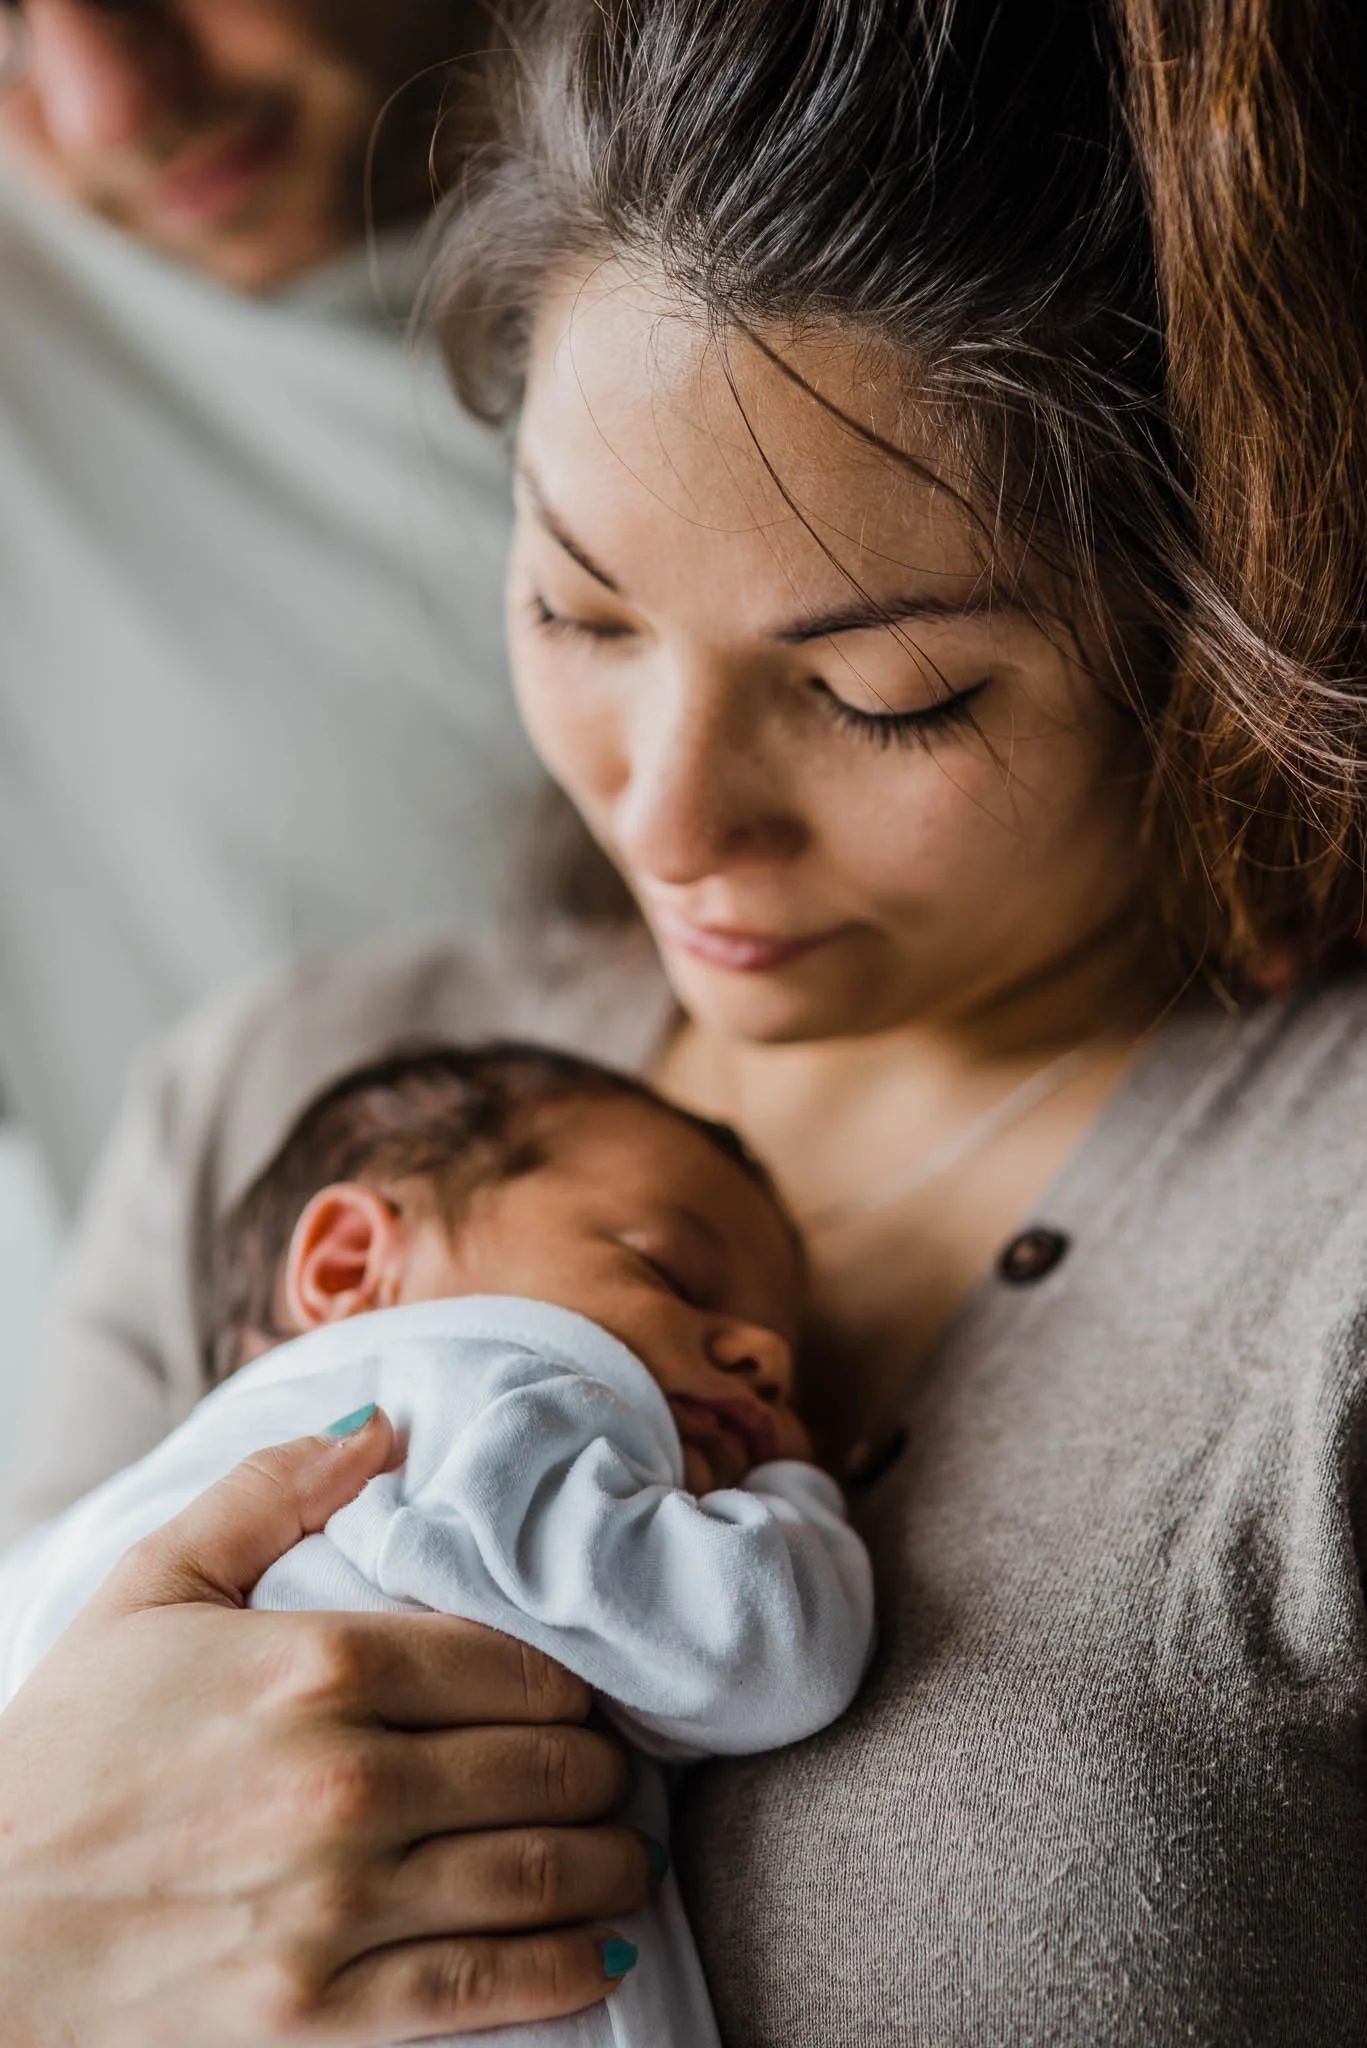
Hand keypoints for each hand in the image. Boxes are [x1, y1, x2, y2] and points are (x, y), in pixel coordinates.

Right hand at [0, 1409, 649, 2044]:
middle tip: (606, 1768)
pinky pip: (488, 1982)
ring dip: (608, 1859)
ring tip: (623, 1850)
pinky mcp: (320, 2011)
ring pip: (540, 1870)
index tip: (576, 1692)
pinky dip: (569, 1964)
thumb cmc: (70, 1744)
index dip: (569, 1678)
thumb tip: (381, 1426)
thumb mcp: (152, 1583)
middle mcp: (346, 1779)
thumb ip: (270, 1490)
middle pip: (547, 1761)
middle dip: (597, 1764)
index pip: (516, 1662)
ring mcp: (337, 1902)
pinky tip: (605, 1948)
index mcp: (318, 1663)